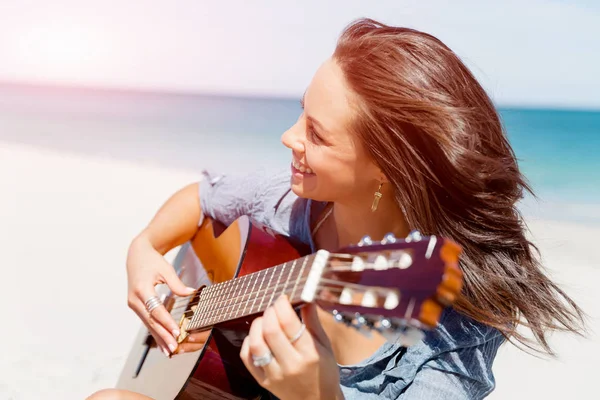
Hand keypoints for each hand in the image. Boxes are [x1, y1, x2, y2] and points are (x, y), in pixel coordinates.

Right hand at [126, 234, 195, 355]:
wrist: (136, 256)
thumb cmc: (152, 261)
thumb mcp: (166, 269)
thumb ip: (177, 283)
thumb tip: (192, 293)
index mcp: (141, 289)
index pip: (156, 310)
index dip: (167, 322)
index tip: (177, 332)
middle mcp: (134, 300)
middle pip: (151, 321)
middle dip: (163, 336)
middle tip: (174, 348)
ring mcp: (134, 304)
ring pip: (148, 324)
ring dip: (159, 338)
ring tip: (169, 351)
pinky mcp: (136, 306)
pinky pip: (147, 321)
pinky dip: (155, 332)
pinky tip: (162, 342)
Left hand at [240, 295, 344, 399]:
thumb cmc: (324, 371)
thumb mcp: (325, 346)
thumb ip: (314, 322)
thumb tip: (307, 298)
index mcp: (309, 354)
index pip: (289, 323)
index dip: (282, 305)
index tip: (283, 298)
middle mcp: (290, 365)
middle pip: (270, 331)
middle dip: (269, 312)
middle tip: (274, 307)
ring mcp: (275, 375)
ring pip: (256, 344)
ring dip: (256, 326)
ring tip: (264, 320)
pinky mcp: (263, 382)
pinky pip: (247, 359)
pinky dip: (248, 342)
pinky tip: (257, 336)